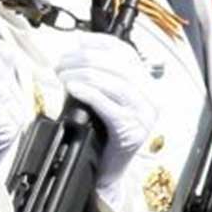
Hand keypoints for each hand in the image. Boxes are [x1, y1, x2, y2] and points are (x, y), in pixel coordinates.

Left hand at [54, 35, 154, 198]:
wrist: (104, 169)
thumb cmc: (99, 131)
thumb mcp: (99, 96)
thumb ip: (93, 75)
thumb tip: (74, 52)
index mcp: (146, 85)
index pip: (127, 53)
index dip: (100, 43)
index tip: (77, 42)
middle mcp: (150, 98)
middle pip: (119, 66)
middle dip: (85, 59)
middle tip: (61, 63)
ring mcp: (144, 116)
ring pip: (115, 84)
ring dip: (83, 74)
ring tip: (62, 75)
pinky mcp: (133, 131)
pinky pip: (111, 106)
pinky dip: (90, 93)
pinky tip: (73, 88)